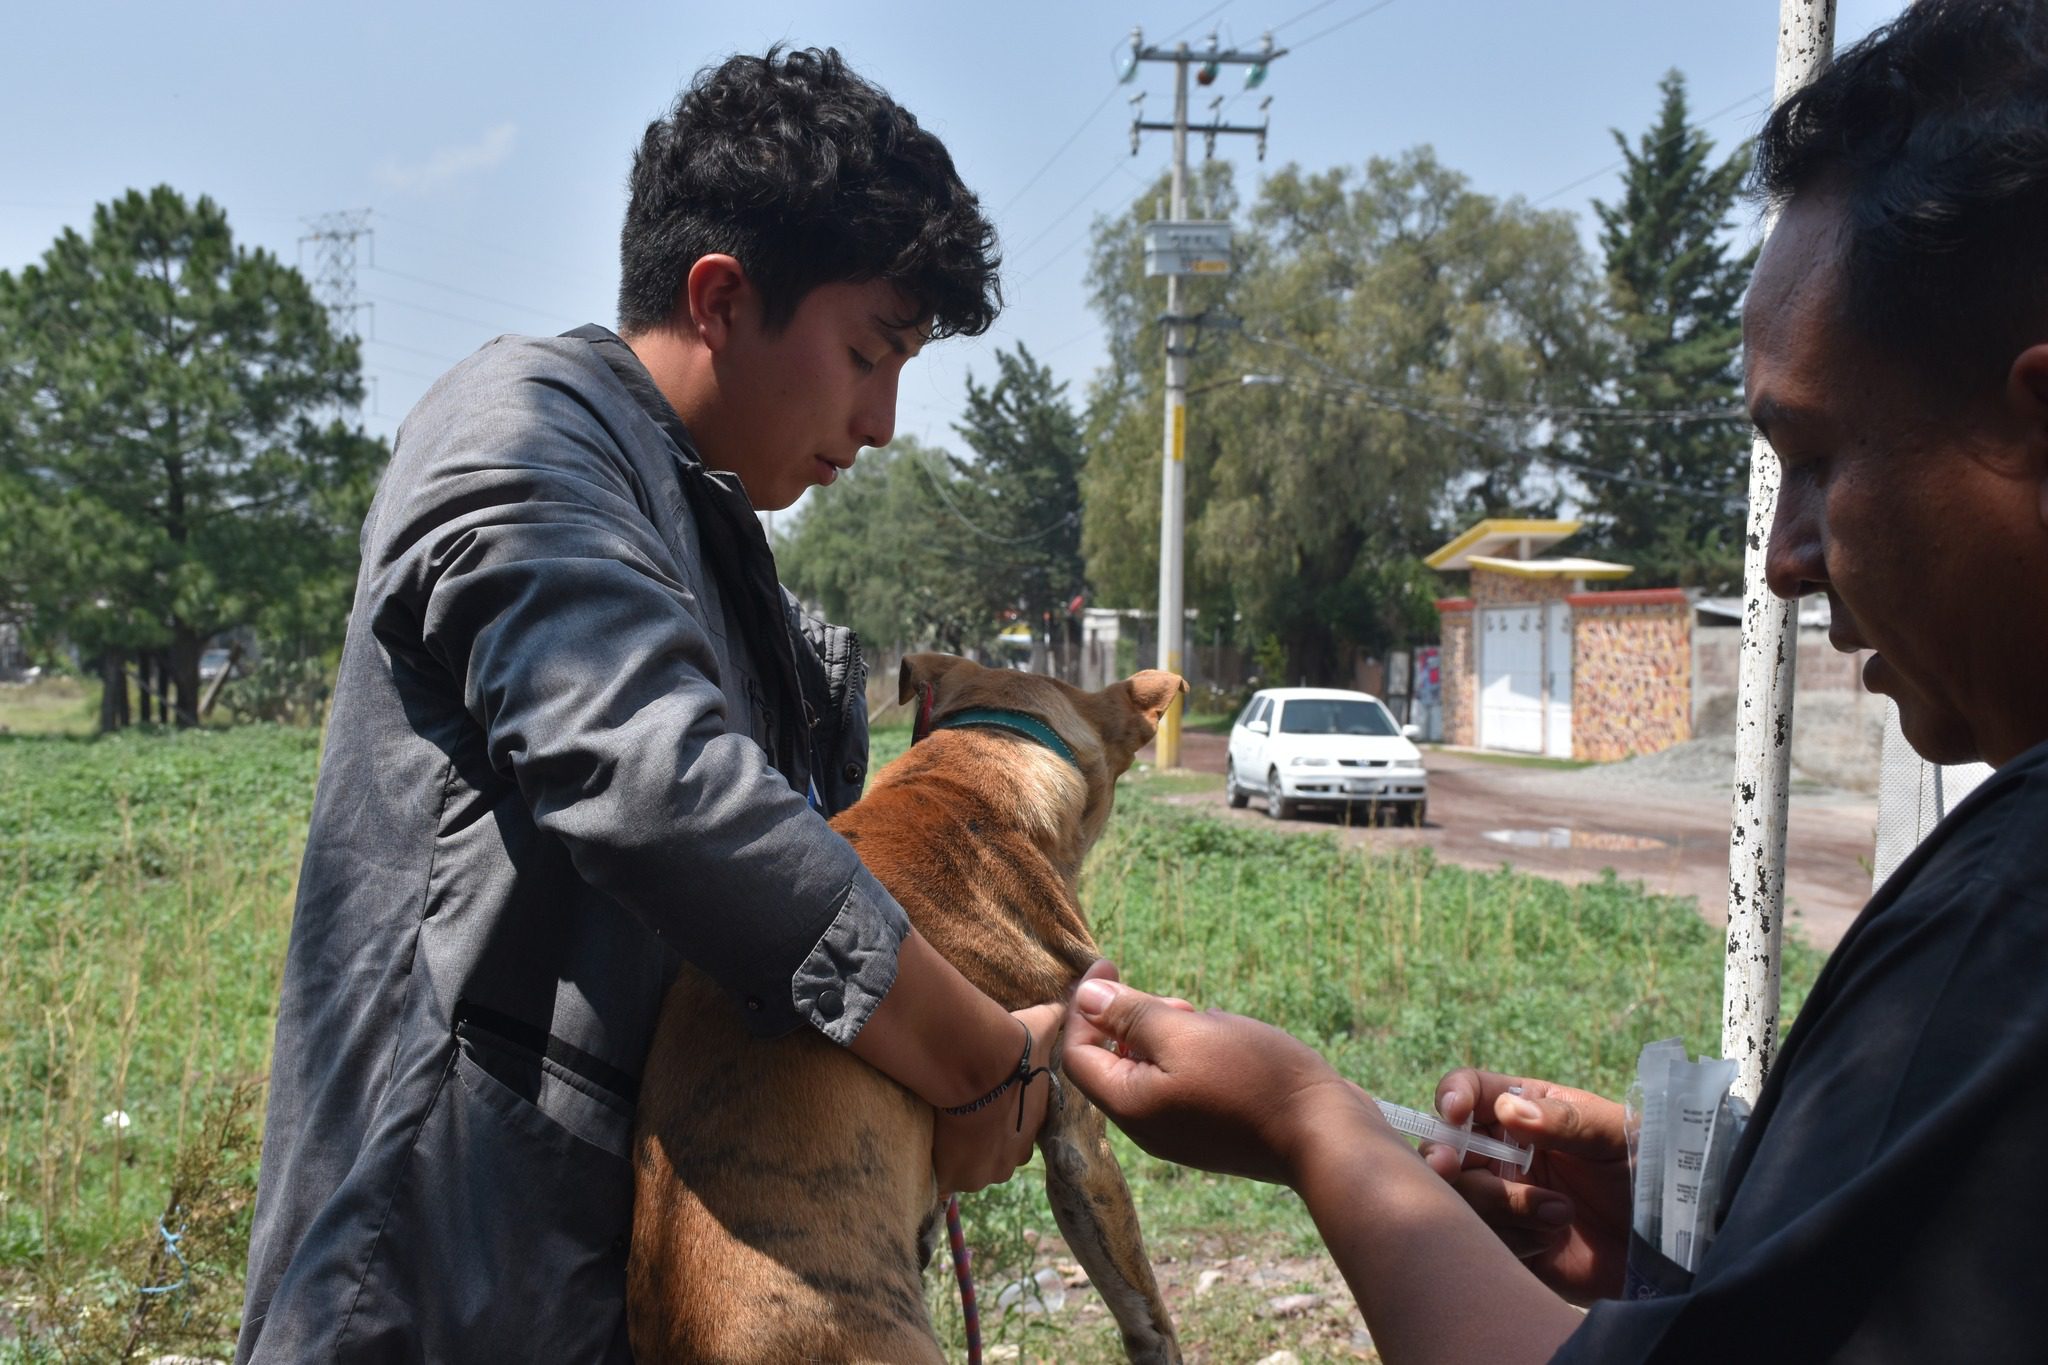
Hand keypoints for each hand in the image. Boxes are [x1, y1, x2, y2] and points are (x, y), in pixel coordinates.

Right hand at [931, 1000, 1063, 1193]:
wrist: (981, 1062)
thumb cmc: (1014, 1048)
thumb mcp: (1042, 1028)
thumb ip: (1055, 1019)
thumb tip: (1069, 998)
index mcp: (1032, 1130)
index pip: (1018, 1135)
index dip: (1003, 1122)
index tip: (986, 1105)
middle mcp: (1010, 1160)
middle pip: (994, 1159)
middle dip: (980, 1145)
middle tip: (959, 1118)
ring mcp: (980, 1173)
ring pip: (966, 1170)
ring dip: (954, 1156)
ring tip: (936, 1130)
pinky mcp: (951, 1178)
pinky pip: (939, 1183)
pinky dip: (932, 1171)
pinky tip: (921, 1150)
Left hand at [1060, 962, 1359, 1186]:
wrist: (1326, 1135)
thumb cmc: (1254, 1079)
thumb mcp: (1187, 1033)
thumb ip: (1131, 1016)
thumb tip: (1085, 998)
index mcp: (1130, 1105)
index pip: (1077, 1054)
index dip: (1084, 1006)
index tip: (1109, 965)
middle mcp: (1148, 1126)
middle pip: (1113, 1062)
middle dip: (1132, 1019)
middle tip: (1174, 1000)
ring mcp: (1183, 1133)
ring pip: (1152, 1071)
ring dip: (1168, 1034)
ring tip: (1207, 1019)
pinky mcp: (1215, 1130)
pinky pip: (1184, 1084)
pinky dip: (1194, 1055)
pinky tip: (1229, 1041)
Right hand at [1426, 1069, 1631, 1303]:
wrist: (1672, 1246)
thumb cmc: (1649, 1172)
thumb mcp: (1616, 1135)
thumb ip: (1565, 1121)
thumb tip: (1506, 1110)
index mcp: (1526, 1111)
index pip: (1470, 1091)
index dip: (1452, 1096)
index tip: (1454, 1112)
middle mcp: (1505, 1152)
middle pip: (1447, 1148)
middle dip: (1444, 1158)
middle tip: (1449, 1167)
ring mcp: (1504, 1199)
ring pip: (1462, 1197)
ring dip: (1503, 1205)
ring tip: (1559, 1214)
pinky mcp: (1510, 1243)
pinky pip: (1485, 1239)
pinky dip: (1516, 1240)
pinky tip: (1552, 1240)